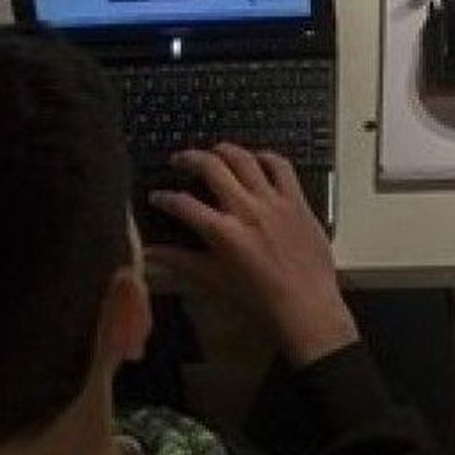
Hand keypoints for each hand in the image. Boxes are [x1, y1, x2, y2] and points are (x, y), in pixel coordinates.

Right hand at [145, 143, 357, 366]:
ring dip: (225, 150)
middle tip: (179, 160)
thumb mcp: (214, 280)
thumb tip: (148, 253)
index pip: (183, 204)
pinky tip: (257, 159)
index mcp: (222, 232)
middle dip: (189, 159)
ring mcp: (274, 202)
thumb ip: (180, 261)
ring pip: (245, 160)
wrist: (306, 305)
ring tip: (213, 151)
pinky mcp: (297, 201)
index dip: (165, 198)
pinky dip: (267, 157)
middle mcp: (246, 209)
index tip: (157, 196)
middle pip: (211, 168)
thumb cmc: (258, 298)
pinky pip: (282, 167)